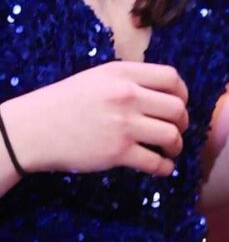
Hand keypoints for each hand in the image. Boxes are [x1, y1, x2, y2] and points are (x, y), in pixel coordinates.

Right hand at [2, 60, 187, 177]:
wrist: (34, 129)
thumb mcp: (96, 79)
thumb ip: (129, 82)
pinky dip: (165, 168)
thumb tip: (165, 95)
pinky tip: (161, 167)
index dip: (182, 94)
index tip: (179, 105)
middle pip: (177, 109)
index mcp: (121, 73)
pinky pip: (157, 163)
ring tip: (168, 150)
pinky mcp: (118, 152)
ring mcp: (123, 124)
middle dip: (182, 124)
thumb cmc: (65, 103)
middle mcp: (126, 95)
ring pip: (172, 136)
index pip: (171, 78)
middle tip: (174, 131)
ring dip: (176, 147)